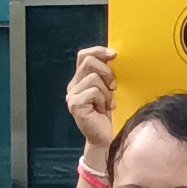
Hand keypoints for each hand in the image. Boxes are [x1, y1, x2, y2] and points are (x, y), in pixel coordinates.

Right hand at [67, 46, 117, 162]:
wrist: (107, 136)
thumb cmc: (112, 112)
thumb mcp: (112, 89)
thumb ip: (109, 74)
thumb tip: (114, 55)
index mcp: (81, 78)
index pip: (84, 55)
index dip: (98, 51)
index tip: (114, 55)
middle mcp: (73, 85)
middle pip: (89, 62)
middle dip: (106, 72)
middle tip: (113, 87)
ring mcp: (72, 95)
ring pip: (93, 78)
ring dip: (106, 91)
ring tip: (108, 104)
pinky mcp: (74, 104)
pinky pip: (93, 92)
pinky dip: (103, 100)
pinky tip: (103, 110)